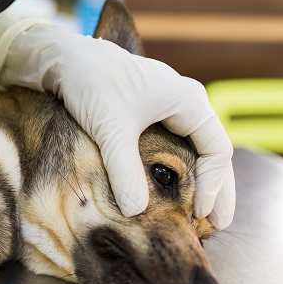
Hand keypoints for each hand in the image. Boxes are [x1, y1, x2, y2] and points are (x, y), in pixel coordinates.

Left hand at [0, 24, 234, 228]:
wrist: (64, 58)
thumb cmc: (91, 83)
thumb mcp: (109, 129)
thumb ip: (123, 170)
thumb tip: (135, 211)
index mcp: (188, 101)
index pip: (217, 150)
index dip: (214, 185)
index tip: (199, 214)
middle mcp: (185, 102)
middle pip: (212, 152)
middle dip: (217, 188)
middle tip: (217, 225)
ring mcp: (168, 106)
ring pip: (194, 149)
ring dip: (199, 180)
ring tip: (200, 215)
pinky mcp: (148, 112)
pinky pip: (174, 145)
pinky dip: (179, 169)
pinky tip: (172, 191)